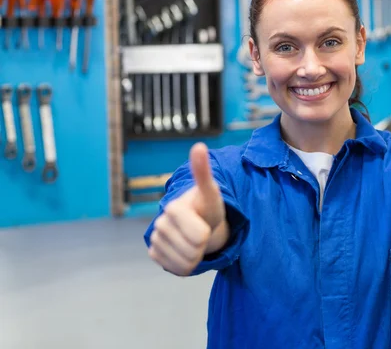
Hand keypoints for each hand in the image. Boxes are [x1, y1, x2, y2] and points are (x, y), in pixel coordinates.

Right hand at [148, 143, 226, 275]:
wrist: (199, 220)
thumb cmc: (207, 206)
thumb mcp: (211, 192)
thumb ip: (203, 172)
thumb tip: (199, 146)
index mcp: (174, 208)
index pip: (199, 237)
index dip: (207, 234)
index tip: (205, 222)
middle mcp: (160, 223)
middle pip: (193, 251)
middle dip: (202, 246)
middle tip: (201, 232)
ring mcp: (156, 238)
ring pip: (185, 263)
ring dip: (195, 256)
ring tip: (195, 240)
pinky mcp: (155, 252)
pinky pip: (175, 268)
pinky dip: (185, 264)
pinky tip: (185, 249)